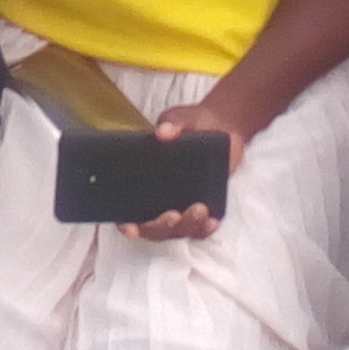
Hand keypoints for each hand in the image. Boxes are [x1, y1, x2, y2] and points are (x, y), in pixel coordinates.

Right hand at [132, 100, 248, 242]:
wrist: (221, 126)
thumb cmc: (192, 124)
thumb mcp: (180, 119)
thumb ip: (172, 123)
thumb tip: (164, 132)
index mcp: (144, 181)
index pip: (128, 211)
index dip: (127, 223)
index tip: (130, 227)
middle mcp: (159, 200)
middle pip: (154, 227)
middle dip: (161, 227)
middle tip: (172, 215)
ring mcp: (181, 206)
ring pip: (178, 231)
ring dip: (186, 226)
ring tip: (199, 209)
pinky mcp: (202, 209)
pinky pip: (200, 228)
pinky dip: (205, 228)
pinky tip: (212, 221)